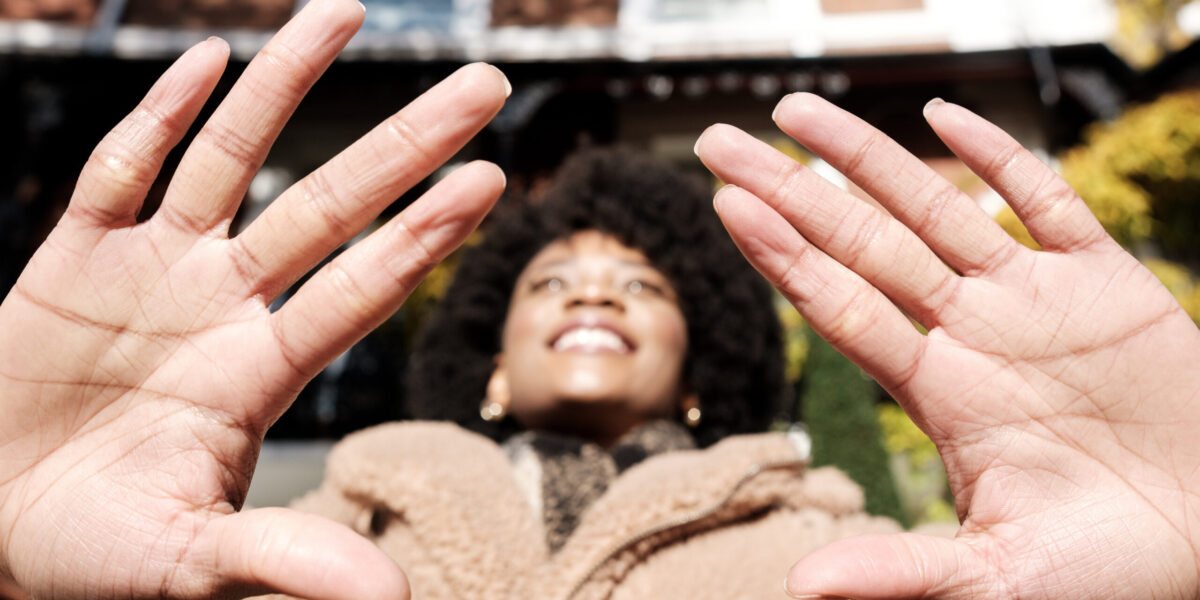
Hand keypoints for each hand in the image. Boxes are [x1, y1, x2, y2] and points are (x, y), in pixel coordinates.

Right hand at [0, 0, 508, 596]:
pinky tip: (210, 58)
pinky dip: (158, 116)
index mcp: (260, 375)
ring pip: (233, 158)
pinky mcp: (71, 258)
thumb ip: (282, 561)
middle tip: (488, 83)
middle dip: (405, 144)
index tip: (492, 179)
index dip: (423, 235)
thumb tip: (392, 599)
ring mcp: (152, 272)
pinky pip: (119, 171)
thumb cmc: (92, 551)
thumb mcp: (185, 563)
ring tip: (346, 11)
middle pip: (331, 205)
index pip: (361, 288)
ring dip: (286, 85)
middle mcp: (224, 306)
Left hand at [696, 95, 1199, 598]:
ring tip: (795, 113)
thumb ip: (905, 571)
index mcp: (941, 394)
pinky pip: (1049, 205)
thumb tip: (802, 588)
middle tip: (714, 143)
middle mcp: (972, 335)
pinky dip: (1003, 161)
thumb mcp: (1000, 576)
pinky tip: (947, 116)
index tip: (726, 208)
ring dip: (867, 159)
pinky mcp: (1108, 285)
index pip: (841, 310)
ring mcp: (1034, 304)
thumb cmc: (1110, 569)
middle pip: (862, 245)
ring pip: (936, 209)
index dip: (784, 259)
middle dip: (790, 192)